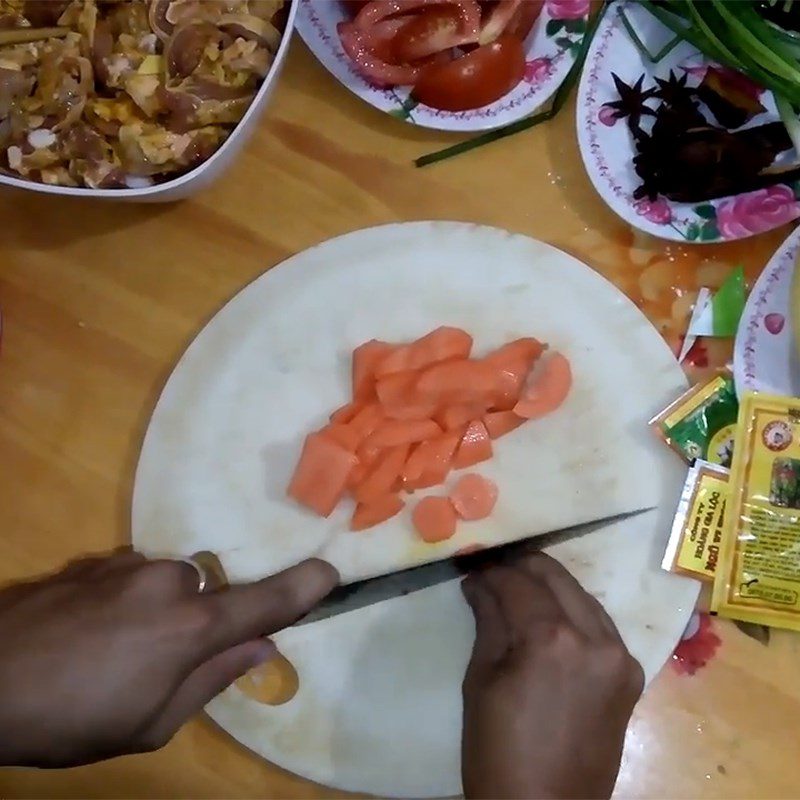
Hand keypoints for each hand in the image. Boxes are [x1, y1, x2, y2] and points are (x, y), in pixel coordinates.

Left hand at [0, 550, 337, 767]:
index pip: (266, 602)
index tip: (331, 572)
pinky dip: (127, 599)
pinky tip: (88, 630)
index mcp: (192, 628)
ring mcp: (131, 564)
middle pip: (211, 596)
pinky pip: (134, 576)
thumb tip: (261, 648)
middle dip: (198, 625)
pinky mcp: (98, 558)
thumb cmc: (72, 718)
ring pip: (170, 585)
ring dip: (158, 612)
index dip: (304, 587)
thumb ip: (212, 680)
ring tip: (110, 651)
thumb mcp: (150, 725)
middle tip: (154, 665)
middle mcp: (171, 582)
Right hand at [460, 553, 643, 799]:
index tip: (473, 572)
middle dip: (522, 567)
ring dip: (550, 587)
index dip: (491, 572)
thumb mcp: (480, 681)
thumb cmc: (497, 751)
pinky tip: (552, 620)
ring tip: (520, 592)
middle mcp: (593, 637)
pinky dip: (575, 613)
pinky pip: (601, 625)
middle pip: (555, 577)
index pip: (517, 583)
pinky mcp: (629, 674)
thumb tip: (480, 583)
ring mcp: (619, 656)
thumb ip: (488, 622)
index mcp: (551, 639)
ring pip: (582, 595)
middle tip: (495, 572)